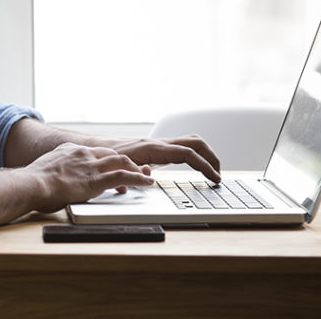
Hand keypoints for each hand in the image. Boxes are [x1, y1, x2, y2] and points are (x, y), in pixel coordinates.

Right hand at [24, 143, 153, 212]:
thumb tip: (52, 185)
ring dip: (136, 169)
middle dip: (125, 162)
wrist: (31, 184)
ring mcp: (90, 165)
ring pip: (121, 161)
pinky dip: (138, 179)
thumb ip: (54, 174)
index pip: (95, 152)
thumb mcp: (44, 172)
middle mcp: (83, 154)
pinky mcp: (96, 179)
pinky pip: (123, 176)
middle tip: (134, 170)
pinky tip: (146, 183)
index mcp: (70, 151)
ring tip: (145, 176)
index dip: (106, 160)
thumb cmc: (32, 184)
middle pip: (111, 153)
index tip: (111, 167)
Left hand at [105, 135, 221, 182]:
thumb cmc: (111, 158)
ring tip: (213, 172)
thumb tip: (148, 173)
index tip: (215, 178)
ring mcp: (162, 144)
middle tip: (218, 175)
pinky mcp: (161, 148)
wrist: (102, 148)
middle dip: (212, 157)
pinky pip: (185, 147)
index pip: (188, 154)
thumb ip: (134, 172)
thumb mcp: (121, 169)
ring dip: (206, 154)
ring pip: (193, 142)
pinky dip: (197, 155)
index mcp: (154, 148)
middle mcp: (161, 143)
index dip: (204, 165)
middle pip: (196, 143)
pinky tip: (198, 167)